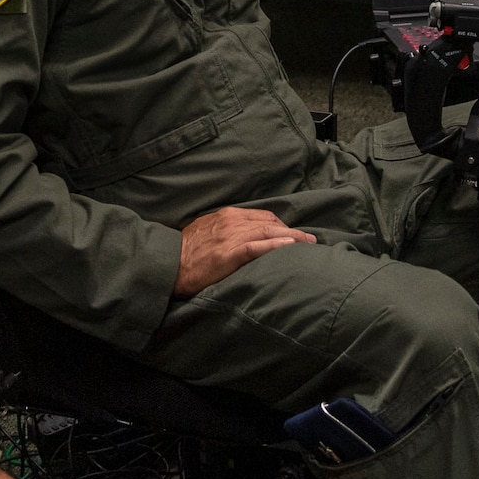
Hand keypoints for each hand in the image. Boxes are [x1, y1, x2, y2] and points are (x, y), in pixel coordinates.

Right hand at [174, 207, 316, 298]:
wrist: (168, 263)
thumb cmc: (186, 251)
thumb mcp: (207, 231)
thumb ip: (226, 231)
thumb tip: (245, 237)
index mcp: (227, 215)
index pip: (263, 216)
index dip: (282, 226)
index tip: (293, 234)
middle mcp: (232, 221)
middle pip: (270, 223)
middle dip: (293, 231)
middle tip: (310, 240)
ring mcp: (231, 236)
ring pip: (269, 232)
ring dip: (293, 238)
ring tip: (309, 245)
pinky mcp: (229, 253)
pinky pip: (258, 247)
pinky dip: (277, 245)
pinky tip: (291, 247)